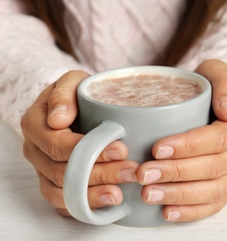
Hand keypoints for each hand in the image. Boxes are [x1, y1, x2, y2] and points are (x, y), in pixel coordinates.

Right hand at [21, 71, 138, 215]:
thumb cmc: (77, 93)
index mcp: (35, 124)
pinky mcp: (55, 185)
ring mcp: (43, 171)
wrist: (77, 106)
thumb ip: (65, 93)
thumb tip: (58, 119)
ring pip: (62, 192)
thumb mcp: (72, 81)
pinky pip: (65, 203)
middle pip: (62, 172)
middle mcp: (36, 151)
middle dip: (100, 173)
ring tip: (120, 193)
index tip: (120, 148)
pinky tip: (110, 202)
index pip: (58, 145)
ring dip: (93, 194)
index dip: (90, 150)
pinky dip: (87, 205)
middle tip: (130, 171)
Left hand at [137, 59, 226, 221]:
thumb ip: (224, 83)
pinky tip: (167, 211)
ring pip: (214, 190)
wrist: (212, 102)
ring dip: (179, 195)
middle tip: (144, 174)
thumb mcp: (216, 71)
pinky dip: (191, 211)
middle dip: (177, 173)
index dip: (189, 146)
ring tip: (149, 193)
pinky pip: (214, 205)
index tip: (158, 147)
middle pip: (215, 167)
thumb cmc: (210, 87)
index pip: (220, 138)